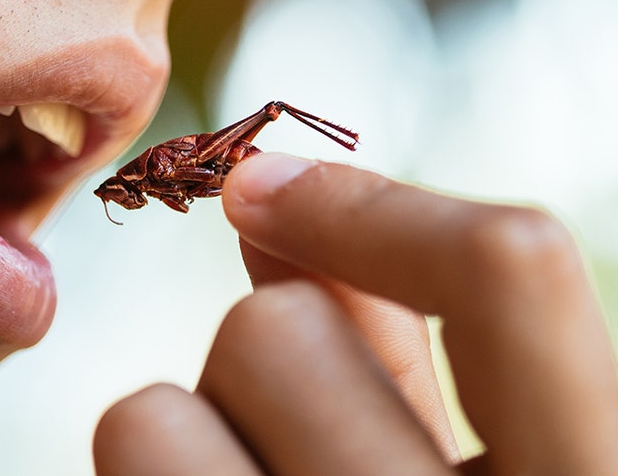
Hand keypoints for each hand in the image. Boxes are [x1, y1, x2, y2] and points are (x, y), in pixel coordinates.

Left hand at [94, 153, 617, 474]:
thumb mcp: (435, 452)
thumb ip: (379, 333)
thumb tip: (261, 187)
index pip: (507, 267)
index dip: (371, 207)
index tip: (255, 184)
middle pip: (271, 328)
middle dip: (260, 358)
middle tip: (282, 434)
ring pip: (153, 413)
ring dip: (187, 427)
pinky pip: (124, 451)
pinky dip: (145, 469)